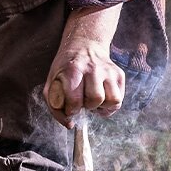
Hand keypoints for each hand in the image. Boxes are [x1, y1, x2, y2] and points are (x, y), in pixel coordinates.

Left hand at [43, 4, 124, 127]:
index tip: (70, 107)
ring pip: (113, 100)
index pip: (75, 100)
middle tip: (83, 100)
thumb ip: (55, 106)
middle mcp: (93, 68)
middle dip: (88, 106)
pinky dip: (110, 103)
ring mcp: (108, 70)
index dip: (71, 110)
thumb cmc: (65, 69)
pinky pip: (119, 99)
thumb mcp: (51, 82)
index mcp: (73, 70)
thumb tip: (70, 125)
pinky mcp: (119, 74)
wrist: (84, 45)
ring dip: (102, 106)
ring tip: (93, 99)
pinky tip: (101, 96)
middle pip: (96, 99)